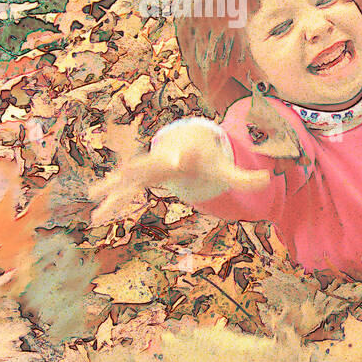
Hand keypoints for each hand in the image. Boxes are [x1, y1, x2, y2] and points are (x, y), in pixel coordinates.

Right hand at [87, 125, 268, 223]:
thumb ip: (244, 176)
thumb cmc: (204, 158)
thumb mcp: (223, 168)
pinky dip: (110, 202)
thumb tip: (268, 179)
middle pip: (149, 163)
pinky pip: (122, 192)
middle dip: (137, 167)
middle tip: (125, 172)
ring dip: (112, 187)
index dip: (180, 157)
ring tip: (92, 194)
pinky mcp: (137, 180)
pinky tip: (96, 218)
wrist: (184, 142)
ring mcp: (146, 169)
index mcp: (184, 155)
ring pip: (127, 177)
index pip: (183, 156)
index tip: (176, 159)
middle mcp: (161, 159)